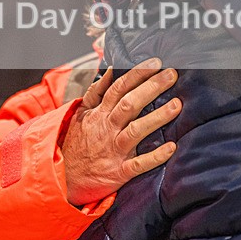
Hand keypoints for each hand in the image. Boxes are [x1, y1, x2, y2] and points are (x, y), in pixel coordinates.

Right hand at [61, 57, 181, 205]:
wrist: (63, 176)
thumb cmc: (76, 142)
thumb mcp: (81, 113)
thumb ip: (96, 91)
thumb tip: (110, 69)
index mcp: (100, 113)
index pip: (119, 88)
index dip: (137, 74)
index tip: (155, 63)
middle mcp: (108, 129)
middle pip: (130, 104)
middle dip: (152, 88)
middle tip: (171, 75)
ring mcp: (114, 150)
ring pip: (137, 130)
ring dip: (157, 117)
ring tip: (177, 105)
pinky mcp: (119, 171)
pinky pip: (139, 164)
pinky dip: (155, 156)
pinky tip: (171, 147)